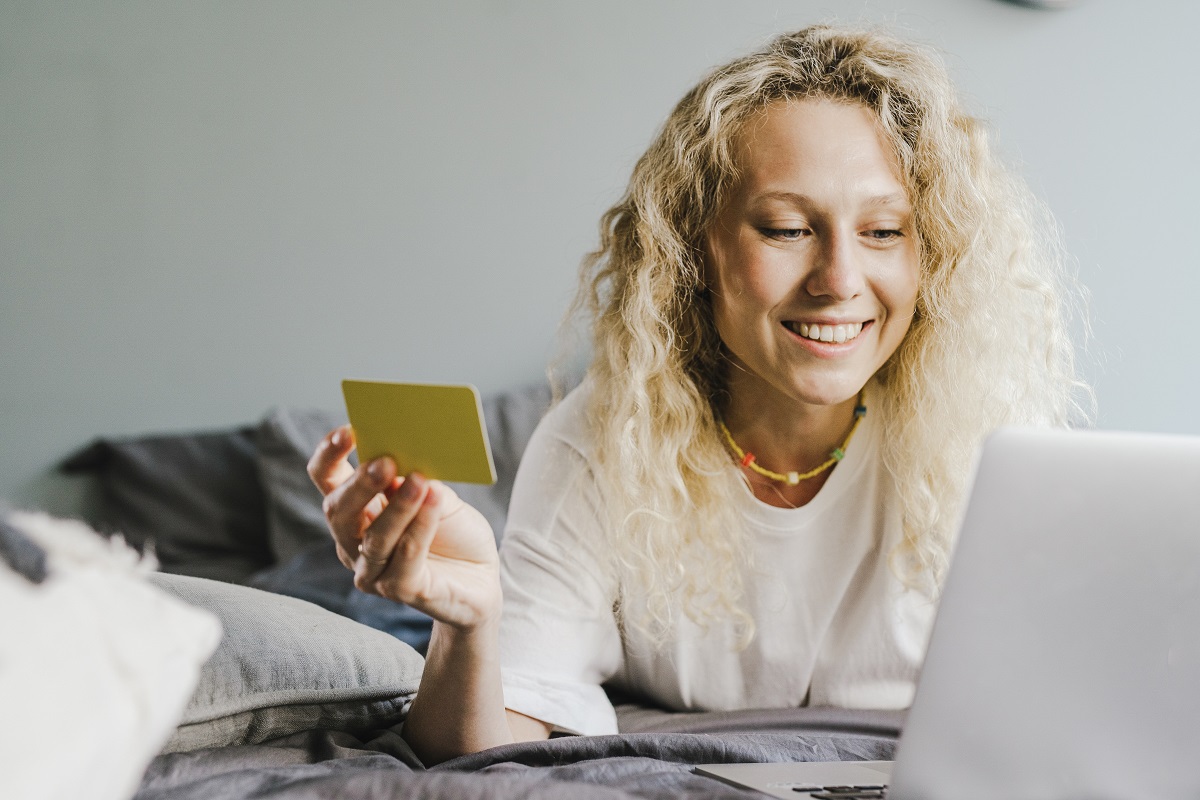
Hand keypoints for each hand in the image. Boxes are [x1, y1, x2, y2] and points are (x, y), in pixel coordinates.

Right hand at [307, 426, 501, 628]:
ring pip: (374, 537)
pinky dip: (420, 527)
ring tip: (420, 480)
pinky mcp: (401, 590)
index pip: (326, 480)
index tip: (348, 430)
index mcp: (355, 510)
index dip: (330, 456)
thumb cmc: (453, 532)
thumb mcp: (436, 494)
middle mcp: (352, 542)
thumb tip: (407, 452)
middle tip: (384, 461)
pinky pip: (406, 557)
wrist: (480, 577)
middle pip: (339, 511)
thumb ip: (416, 477)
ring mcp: (373, 571)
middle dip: (359, 484)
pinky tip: (433, 503)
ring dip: (398, 506)